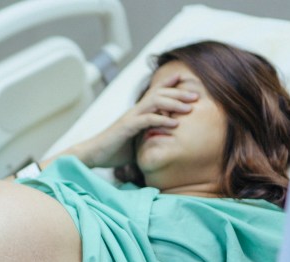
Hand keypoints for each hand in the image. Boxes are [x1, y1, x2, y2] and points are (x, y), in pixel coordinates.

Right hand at [76, 73, 197, 167]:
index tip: (184, 78)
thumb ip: (148, 137)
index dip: (169, 84)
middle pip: (159, 93)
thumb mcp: (136, 142)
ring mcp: (130, 118)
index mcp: (136, 112)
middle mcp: (134, 111)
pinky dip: (162, 120)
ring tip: (189, 108)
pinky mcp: (126, 128)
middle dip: (179, 92)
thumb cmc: (113, 150)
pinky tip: (174, 123)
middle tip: (196, 95)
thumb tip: (163, 142)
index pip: (154, 92)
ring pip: (155, 102)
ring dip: (174, 103)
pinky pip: (147, 119)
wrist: (93, 154)